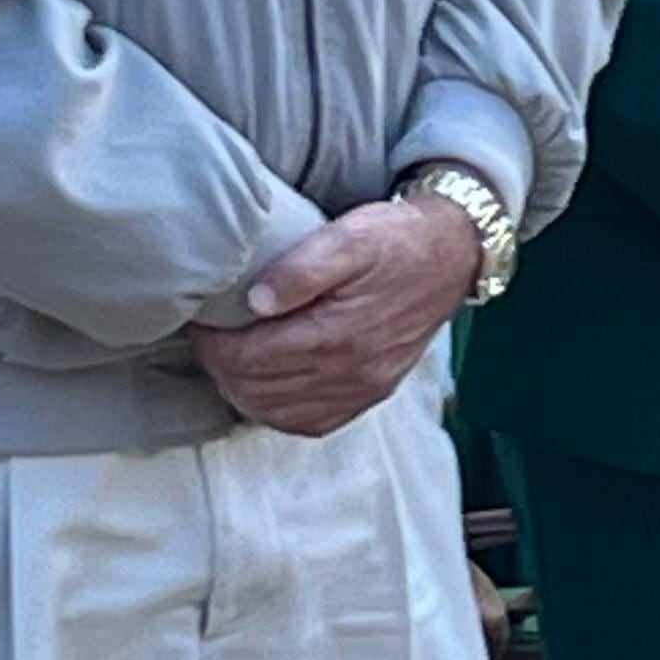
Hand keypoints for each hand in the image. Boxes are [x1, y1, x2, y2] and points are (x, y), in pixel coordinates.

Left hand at [189, 197, 482, 435]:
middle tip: (213, 336)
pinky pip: (312, 423)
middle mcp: (353, 372)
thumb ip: (300, 268)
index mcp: (340, 335)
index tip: (205, 320)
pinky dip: (278, 412)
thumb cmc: (398, 240)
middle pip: (257, 391)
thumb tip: (254, 302)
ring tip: (234, 358)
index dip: (214, 343)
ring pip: (278, 414)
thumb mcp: (350, 236)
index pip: (249, 360)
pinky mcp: (372, 392)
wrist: (454, 254)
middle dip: (223, 366)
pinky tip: (267, 388)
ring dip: (244, 391)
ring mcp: (364, 388)